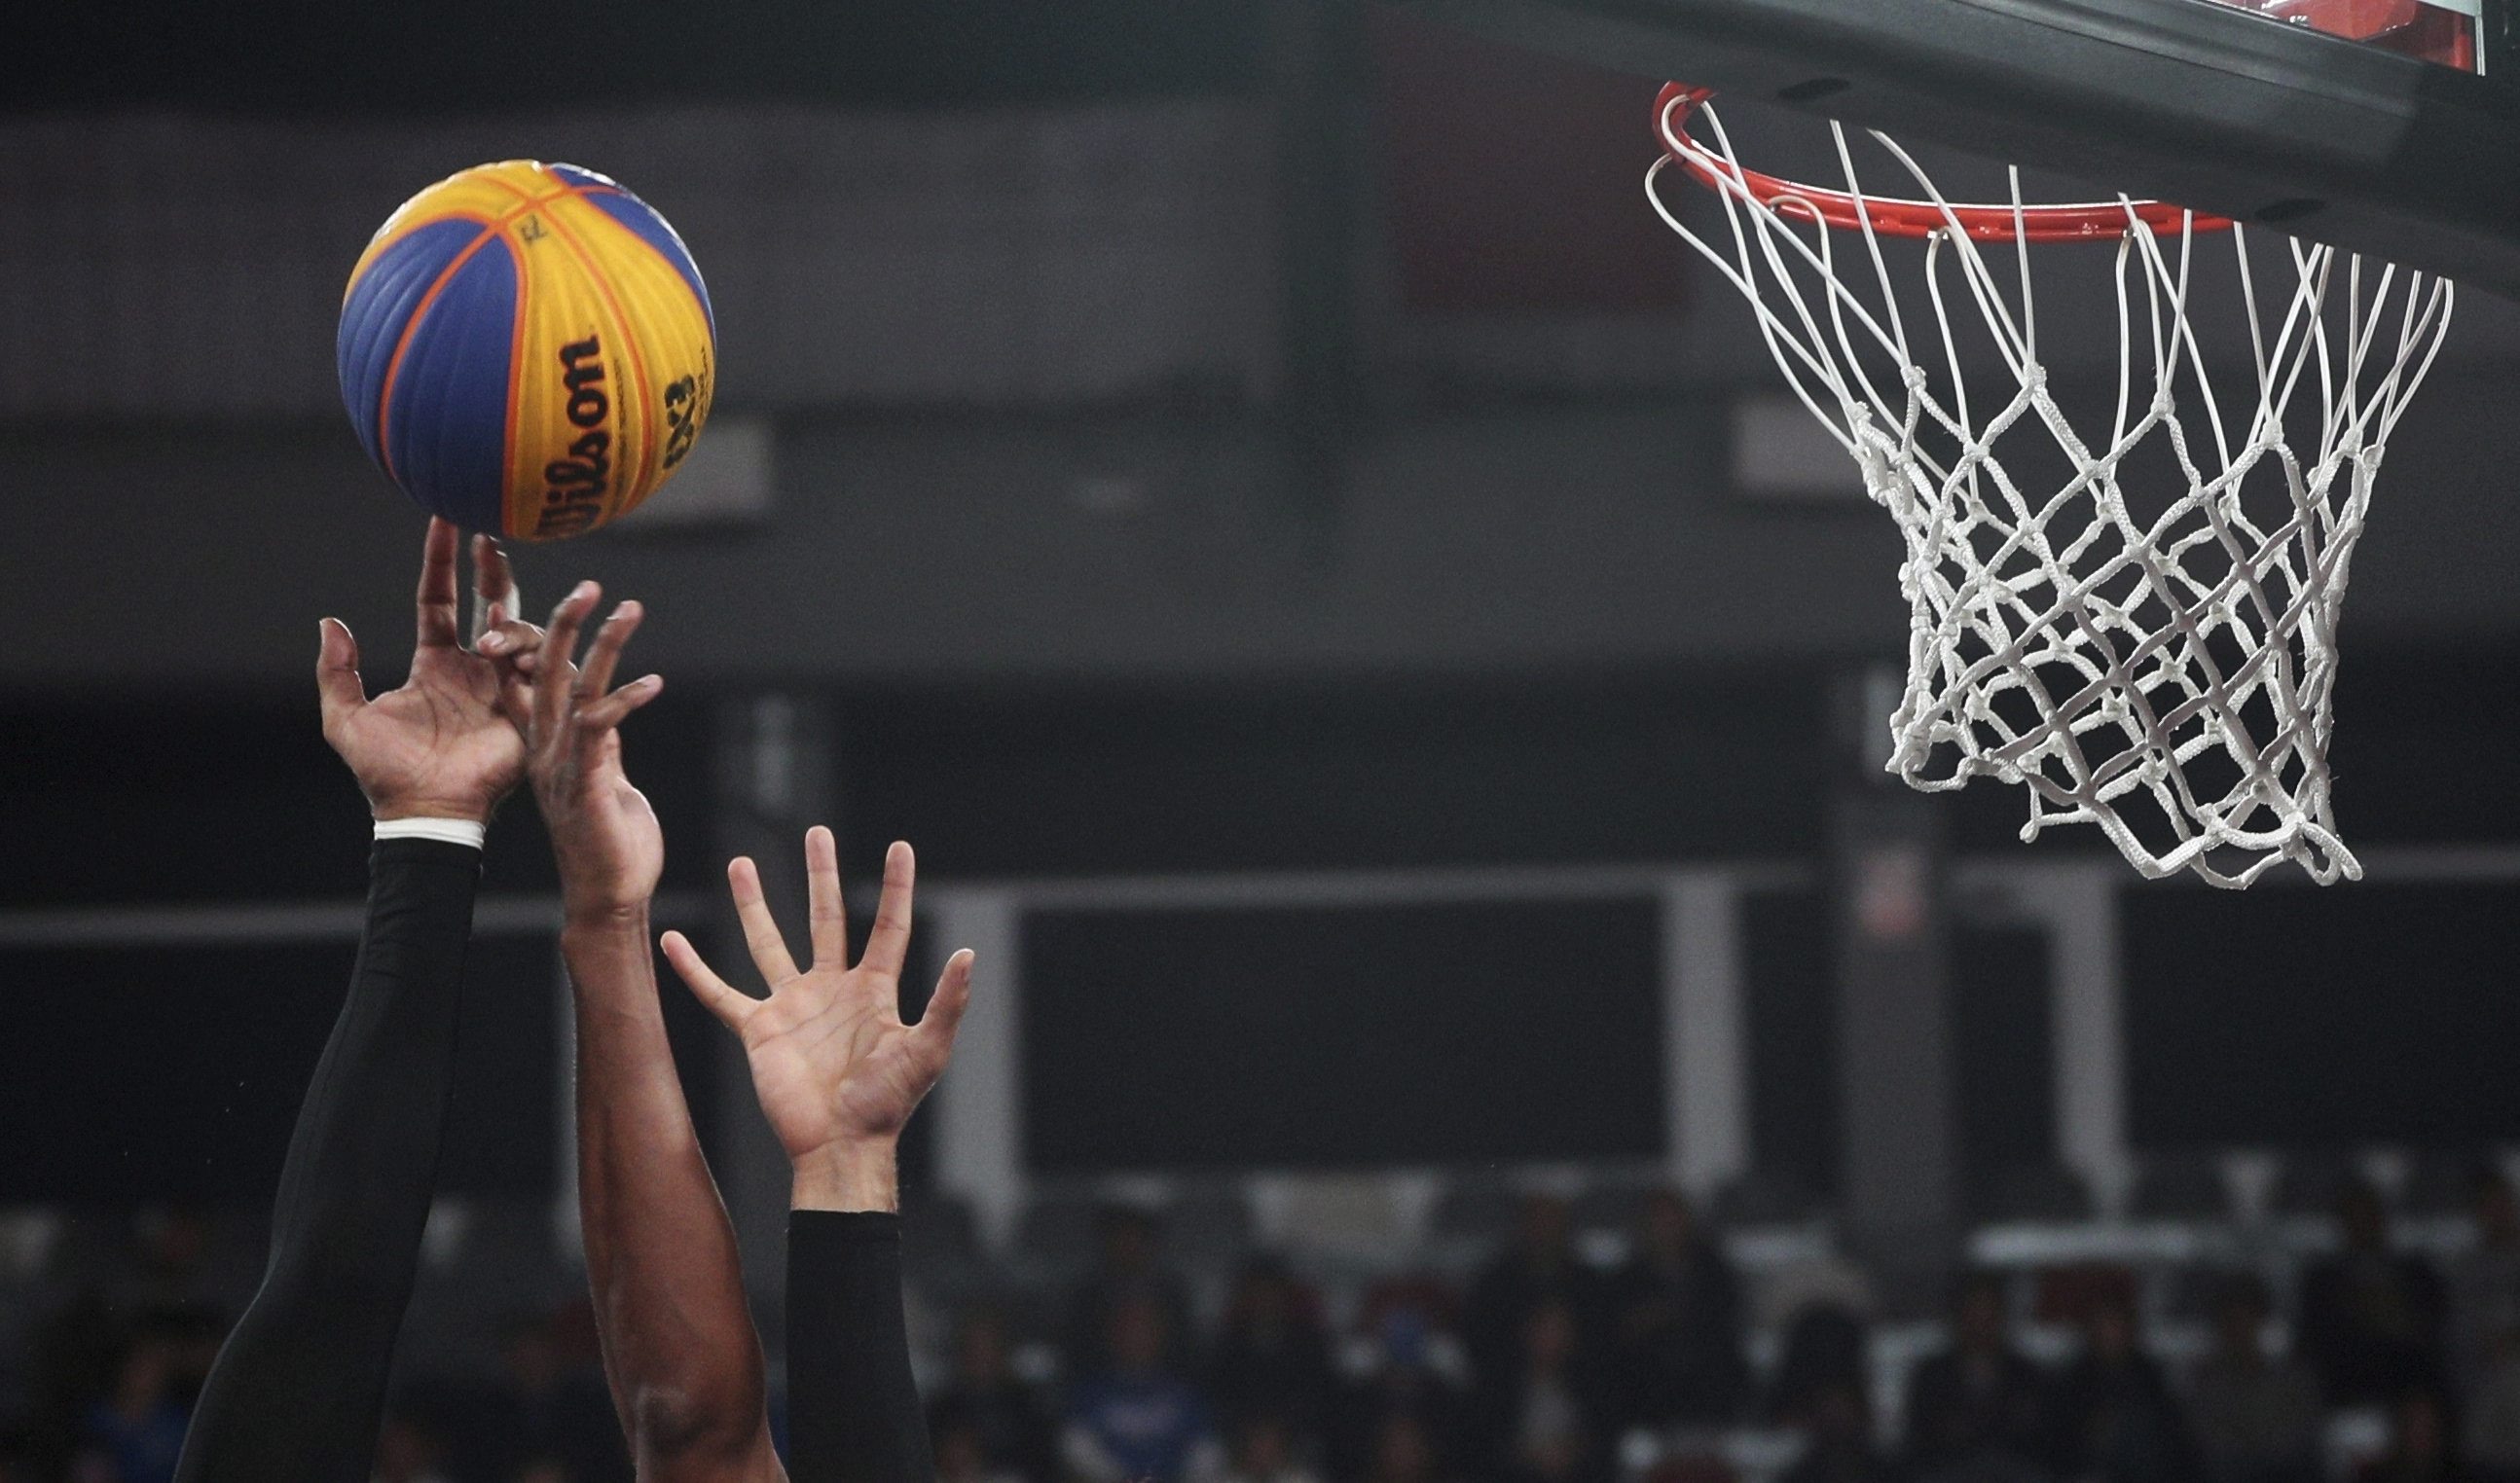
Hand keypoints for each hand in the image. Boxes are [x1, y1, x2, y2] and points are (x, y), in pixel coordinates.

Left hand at [318, 518, 532, 822]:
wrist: (424, 811)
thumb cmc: (384, 771)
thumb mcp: (346, 719)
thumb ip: (336, 671)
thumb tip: (330, 622)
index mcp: (434, 662)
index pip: (439, 599)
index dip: (441, 561)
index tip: (444, 519)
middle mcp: (473, 667)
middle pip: (488, 602)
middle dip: (492, 567)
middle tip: (494, 529)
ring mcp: (504, 686)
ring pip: (520, 632)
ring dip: (509, 625)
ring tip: (491, 646)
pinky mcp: (529, 709)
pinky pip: (543, 671)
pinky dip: (537, 655)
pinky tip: (520, 656)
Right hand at [520, 582, 666, 920]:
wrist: (609, 899)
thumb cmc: (612, 843)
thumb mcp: (605, 778)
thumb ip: (601, 742)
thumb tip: (605, 708)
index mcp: (549, 745)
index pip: (531, 678)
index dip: (531, 635)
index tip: (560, 599)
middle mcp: (548, 748)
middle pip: (545, 670)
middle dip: (563, 621)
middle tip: (588, 582)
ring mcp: (563, 765)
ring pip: (575, 689)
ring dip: (605, 645)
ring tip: (629, 608)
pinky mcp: (586, 784)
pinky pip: (601, 730)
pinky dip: (627, 701)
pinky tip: (654, 683)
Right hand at [661, 831, 973, 1206]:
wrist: (840, 1146)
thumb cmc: (887, 1104)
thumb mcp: (926, 1050)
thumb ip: (946, 1003)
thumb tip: (967, 955)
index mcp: (873, 990)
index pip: (888, 927)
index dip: (895, 888)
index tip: (900, 847)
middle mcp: (831, 990)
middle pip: (826, 919)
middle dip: (820, 876)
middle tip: (817, 833)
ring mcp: (792, 1007)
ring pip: (769, 943)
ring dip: (754, 904)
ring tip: (742, 863)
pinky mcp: (758, 1030)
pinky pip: (720, 994)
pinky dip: (695, 970)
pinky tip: (672, 942)